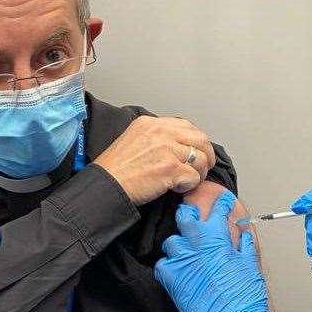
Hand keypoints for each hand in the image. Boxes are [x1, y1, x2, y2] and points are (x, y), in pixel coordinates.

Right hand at [94, 116, 215, 204]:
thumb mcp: (131, 139)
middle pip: (200, 139)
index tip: (195, 151)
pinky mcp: (171, 169)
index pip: (186, 126)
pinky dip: (188, 185)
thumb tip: (174, 144)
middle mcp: (161, 132)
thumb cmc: (114, 169)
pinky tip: (175, 188)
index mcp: (151, 123)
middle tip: (202, 168)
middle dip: (205, 155)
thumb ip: (154, 137)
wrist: (106, 185)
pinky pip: (194, 177)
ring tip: (186, 181)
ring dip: (198, 173)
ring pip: (200, 159)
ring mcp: (168, 150)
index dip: (195, 141)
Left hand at [155, 191, 277, 311]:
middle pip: (185, 218)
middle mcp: (198, 247)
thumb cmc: (245, 298)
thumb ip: (245, 246)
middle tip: (191, 215)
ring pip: (171, 242)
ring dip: (178, 244)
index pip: (217, 212)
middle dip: (187, 213)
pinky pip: (163, 264)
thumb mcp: (250, 266)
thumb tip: (243, 234)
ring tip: (185, 251)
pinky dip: (168, 265)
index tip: (220, 201)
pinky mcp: (172, 279)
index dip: (219, 204)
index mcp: (219, 240)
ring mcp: (183, 262)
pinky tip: (176, 270)